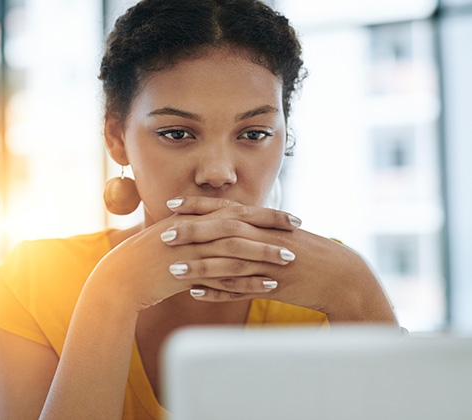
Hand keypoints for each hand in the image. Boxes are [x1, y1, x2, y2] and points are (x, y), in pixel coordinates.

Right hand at [85, 196, 300, 312]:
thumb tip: (219, 229)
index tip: (288, 215)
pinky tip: (270, 284)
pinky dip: (249, 280)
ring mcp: (190, 251)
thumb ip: (196, 231)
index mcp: (191, 218)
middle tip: (298, 229)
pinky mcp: (187, 273)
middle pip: (239, 223)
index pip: (234, 210)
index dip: (263, 212)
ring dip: (265, 252)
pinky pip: (224, 276)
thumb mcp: (171, 237)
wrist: (120, 279)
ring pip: (235, 248)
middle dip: (271, 226)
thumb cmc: (146, 260)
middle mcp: (193, 229)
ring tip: (290, 258)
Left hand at [164, 196, 396, 323]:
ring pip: (228, 263)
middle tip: (164, 234)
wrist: (342, 277)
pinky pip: (241, 290)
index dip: (198, 206)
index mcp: (264, 223)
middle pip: (223, 231)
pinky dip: (217, 292)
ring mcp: (269, 263)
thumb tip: (228, 220)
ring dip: (198, 266)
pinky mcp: (273, 286)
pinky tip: (195, 294)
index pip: (226, 209)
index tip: (173, 204)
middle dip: (192, 232)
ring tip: (171, 270)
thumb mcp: (281, 234)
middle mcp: (264, 239)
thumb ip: (254, 227)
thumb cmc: (309, 253)